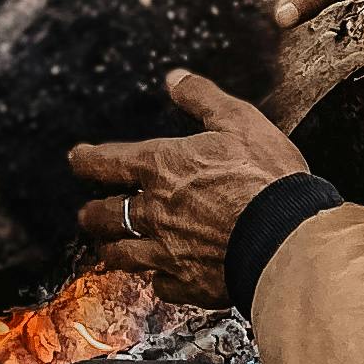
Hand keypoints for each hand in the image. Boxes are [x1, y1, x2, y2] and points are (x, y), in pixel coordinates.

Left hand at [66, 70, 305, 307]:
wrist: (286, 237)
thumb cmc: (266, 177)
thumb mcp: (238, 121)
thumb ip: (202, 98)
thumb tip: (175, 78)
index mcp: (161, 168)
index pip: (107, 162)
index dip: (87, 160)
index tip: (77, 159)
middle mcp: (154, 212)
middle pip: (105, 216)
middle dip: (93, 214)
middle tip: (89, 215)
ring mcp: (167, 252)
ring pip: (123, 255)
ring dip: (113, 250)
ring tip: (109, 251)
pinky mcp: (188, 284)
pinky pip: (161, 285)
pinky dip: (159, 280)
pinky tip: (162, 279)